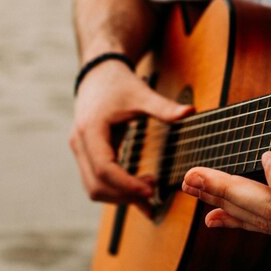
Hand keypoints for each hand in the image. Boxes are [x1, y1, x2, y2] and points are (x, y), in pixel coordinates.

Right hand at [70, 59, 192, 213]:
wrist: (98, 74)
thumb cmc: (119, 84)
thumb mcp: (141, 93)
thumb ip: (163, 107)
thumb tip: (191, 111)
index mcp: (91, 130)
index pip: (104, 169)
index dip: (127, 185)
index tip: (152, 191)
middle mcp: (80, 144)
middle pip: (97, 185)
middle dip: (125, 195)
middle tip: (155, 191)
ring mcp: (80, 151)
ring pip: (94, 189)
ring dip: (121, 196)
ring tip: (150, 188)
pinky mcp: (85, 155)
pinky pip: (96, 182)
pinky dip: (116, 191)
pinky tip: (140, 191)